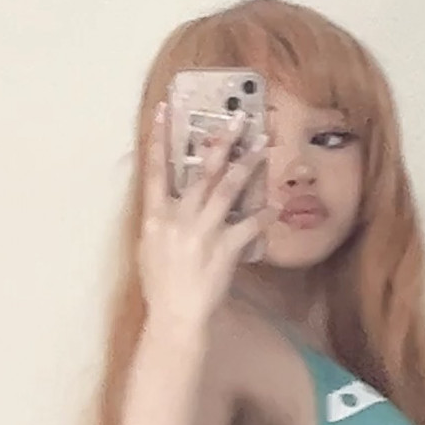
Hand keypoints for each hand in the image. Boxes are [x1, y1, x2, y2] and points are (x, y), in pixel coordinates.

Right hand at [138, 103, 278, 328]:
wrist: (175, 315)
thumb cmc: (160, 287)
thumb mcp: (149, 249)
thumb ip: (158, 221)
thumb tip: (166, 201)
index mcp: (155, 217)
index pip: (154, 169)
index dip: (158, 137)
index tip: (165, 109)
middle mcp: (179, 218)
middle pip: (201, 171)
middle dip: (221, 142)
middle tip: (238, 119)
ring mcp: (203, 232)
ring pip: (227, 188)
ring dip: (247, 164)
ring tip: (263, 146)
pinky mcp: (224, 249)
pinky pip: (249, 226)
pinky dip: (263, 214)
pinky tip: (275, 206)